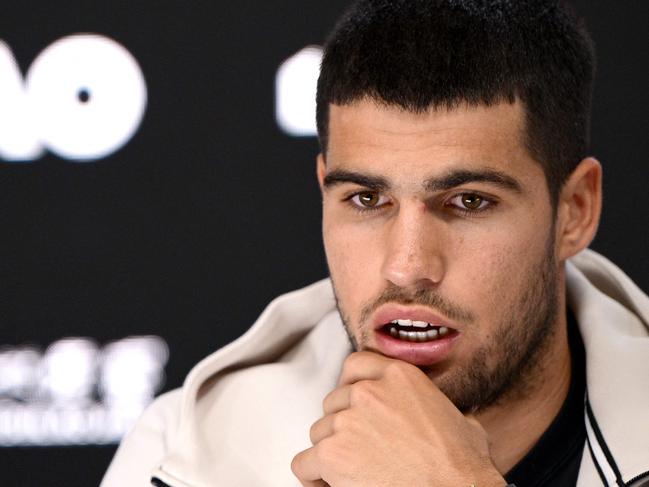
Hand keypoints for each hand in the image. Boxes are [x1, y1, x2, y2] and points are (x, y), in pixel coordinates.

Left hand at [291, 351, 505, 486]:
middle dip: (342, 425)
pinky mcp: (332, 453)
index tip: (354, 407)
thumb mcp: (462, 422)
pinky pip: (304, 462)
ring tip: (351, 472)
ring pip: (318, 432)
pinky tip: (329, 486)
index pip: (355, 365)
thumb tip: (449, 419)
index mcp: (400, 376)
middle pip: (334, 402)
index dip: (351, 388)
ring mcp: (348, 420)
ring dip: (330, 451)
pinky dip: (313, 477)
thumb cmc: (463, 468)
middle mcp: (369, 391)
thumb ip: (438, 408)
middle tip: (359, 449)